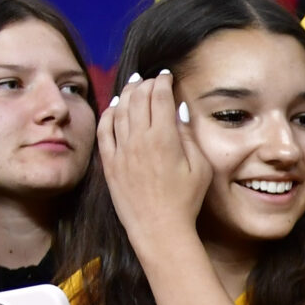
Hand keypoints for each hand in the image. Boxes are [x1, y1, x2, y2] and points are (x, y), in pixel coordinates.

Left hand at [97, 71, 209, 255]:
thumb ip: (189, 136)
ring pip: (119, 109)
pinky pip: (104, 129)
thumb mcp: (200, 167)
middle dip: (145, 83)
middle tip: (151, 79)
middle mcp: (139, 139)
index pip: (160, 97)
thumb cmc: (185, 200)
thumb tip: (179, 112)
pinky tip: (114, 106)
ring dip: (127, 93)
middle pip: (138, 98)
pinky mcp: (109, 162)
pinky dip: (109, 113)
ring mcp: (121, 150)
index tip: (167, 76)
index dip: (163, 81)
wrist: (158, 228)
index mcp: (164, 138)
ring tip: (133, 85)